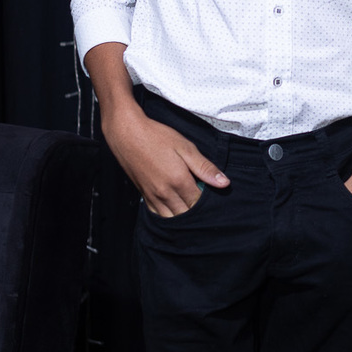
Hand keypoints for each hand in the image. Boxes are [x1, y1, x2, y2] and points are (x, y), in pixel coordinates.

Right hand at [103, 102, 227, 216]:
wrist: (126, 133)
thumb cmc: (156, 137)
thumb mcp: (185, 147)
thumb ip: (205, 167)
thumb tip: (224, 183)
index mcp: (178, 181)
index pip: (199, 202)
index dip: (208, 200)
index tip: (212, 193)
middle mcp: (165, 193)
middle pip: (187, 213)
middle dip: (196, 210)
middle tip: (202, 198)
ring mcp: (153, 196)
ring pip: (172, 217)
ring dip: (183, 215)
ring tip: (189, 203)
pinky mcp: (144, 195)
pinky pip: (158, 214)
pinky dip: (168, 215)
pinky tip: (174, 206)